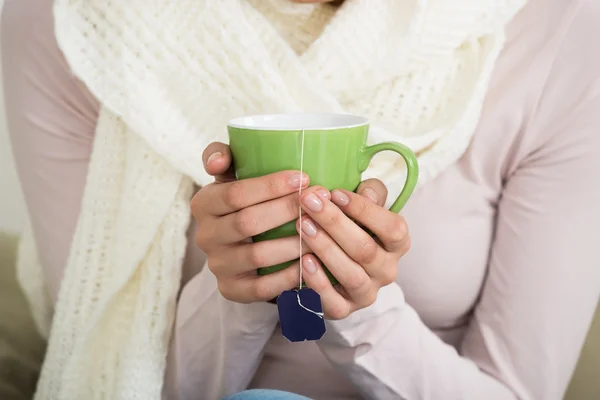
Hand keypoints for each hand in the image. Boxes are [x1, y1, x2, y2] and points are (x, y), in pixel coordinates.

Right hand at [191, 142, 309, 302]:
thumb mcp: (232, 177)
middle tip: (320, 199)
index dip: (270, 186)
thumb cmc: (245, 203)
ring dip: (293, 242)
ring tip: (322, 229)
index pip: (234, 194)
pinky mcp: (231, 290)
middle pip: (247, 222)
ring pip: (257, 255)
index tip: (303, 178)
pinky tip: (311, 261)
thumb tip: (219, 160)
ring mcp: (218, 265)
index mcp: (204, 204)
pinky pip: (261, 287)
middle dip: (287, 209)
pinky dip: (288, 275)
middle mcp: (205, 236)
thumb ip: (224, 157)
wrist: (240, 247)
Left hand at [296, 183, 410, 319]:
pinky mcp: (344, 310)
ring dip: (325, 247)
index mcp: (397, 244)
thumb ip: (372, 194)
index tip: (335, 192)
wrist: (334, 269)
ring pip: (351, 274)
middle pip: (365, 249)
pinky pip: (334, 302)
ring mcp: (367, 293)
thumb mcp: (365, 206)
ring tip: (302, 225)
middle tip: (308, 202)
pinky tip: (303, 260)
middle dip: (334, 222)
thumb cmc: (352, 228)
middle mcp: (387, 270)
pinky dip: (318, 282)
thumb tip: (367, 192)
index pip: (392, 228)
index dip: (364, 210)